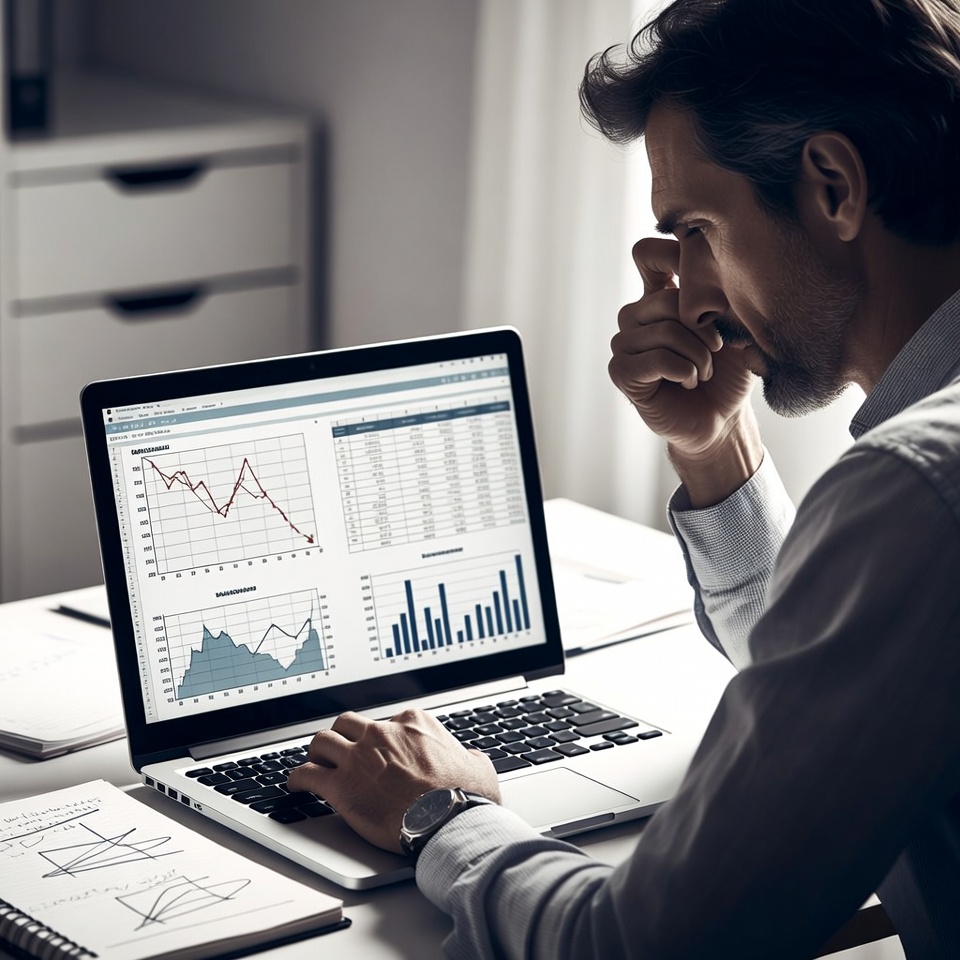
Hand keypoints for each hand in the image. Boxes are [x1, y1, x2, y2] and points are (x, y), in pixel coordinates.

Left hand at [286, 709, 500, 853]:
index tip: (380, 749)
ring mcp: (358, 757)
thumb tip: (471, 758)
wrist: (448, 820)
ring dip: (317, 751)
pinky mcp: (340, 785)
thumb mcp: (477, 765)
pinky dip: (297, 778)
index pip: (388, 720)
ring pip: (322, 740)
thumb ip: (467, 756)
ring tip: (315, 762)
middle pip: (348, 723)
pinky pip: (307, 774)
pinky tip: (295, 784)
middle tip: (341, 749)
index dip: (382, 737)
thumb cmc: (465, 795)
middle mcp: (381, 733)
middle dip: (343, 735)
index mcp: (413, 723)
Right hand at [610, 237, 761, 504]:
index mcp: (660, 294)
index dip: (670, 257)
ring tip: (704, 371)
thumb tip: (709, 267)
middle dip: (702, 327)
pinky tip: (689, 381)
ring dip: (697, 354)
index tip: (701, 279)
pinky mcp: (622, 371)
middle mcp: (636, 315)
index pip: (647, 254)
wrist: (723, 419)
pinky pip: (656, 359)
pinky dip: (684, 371)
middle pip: (664, 298)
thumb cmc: (730, 370)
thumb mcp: (735, 323)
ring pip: (664, 330)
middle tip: (717, 350)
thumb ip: (719, 291)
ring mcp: (625, 343)